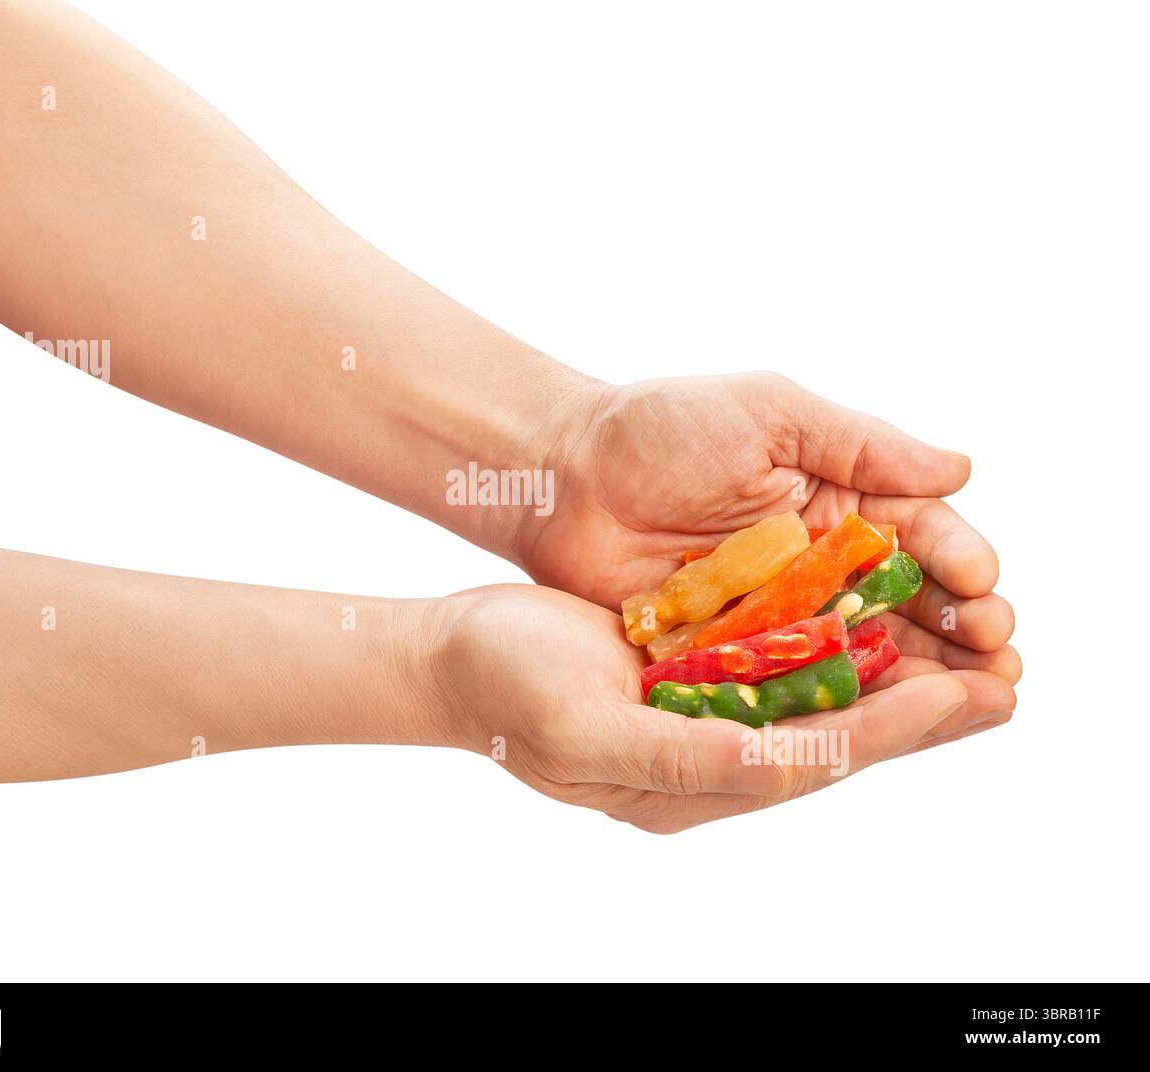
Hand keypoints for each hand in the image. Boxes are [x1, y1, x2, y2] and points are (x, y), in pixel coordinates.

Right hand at [429, 584, 1016, 833]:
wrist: (452, 652)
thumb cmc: (503, 692)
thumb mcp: (583, 728)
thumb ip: (683, 755)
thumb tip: (783, 764)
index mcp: (689, 784)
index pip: (812, 758)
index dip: (894, 730)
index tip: (967, 699)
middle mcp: (708, 755)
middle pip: (834, 734)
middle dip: (920, 712)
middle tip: (1006, 682)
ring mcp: (700, 711)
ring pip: (816, 697)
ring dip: (891, 676)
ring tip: (966, 651)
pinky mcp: (690, 669)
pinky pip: (778, 660)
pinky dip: (834, 642)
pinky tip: (876, 617)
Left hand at [519, 373, 1019, 685]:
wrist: (560, 476)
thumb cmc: (659, 428)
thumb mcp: (769, 416)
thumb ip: (861, 445)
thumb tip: (962, 469)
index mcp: (837, 497)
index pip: (920, 535)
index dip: (959, 562)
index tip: (983, 588)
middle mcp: (818, 561)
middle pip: (906, 604)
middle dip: (958, 632)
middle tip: (999, 665)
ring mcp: (777, 613)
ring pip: (863, 652)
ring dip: (917, 679)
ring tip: (968, 704)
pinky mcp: (732, 654)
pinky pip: (794, 685)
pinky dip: (837, 703)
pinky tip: (878, 724)